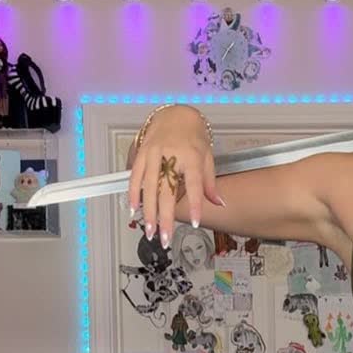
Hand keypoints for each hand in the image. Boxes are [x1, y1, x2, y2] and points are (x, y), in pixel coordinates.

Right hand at [127, 106, 224, 249]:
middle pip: (166, 191)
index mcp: (191, 157)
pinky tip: (133, 209)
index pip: (193, 184)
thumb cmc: (193, 138)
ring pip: (148, 187)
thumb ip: (209, 183)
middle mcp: (170, 155)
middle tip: (165, 238)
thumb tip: (218, 203)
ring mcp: (153, 153)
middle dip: (165, 217)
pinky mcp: (141, 152)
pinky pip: (135, 175)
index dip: (194, 204)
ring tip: (150, 230)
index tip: (195, 223)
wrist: (175, 114)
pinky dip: (133, 193)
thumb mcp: (207, 157)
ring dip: (148, 211)